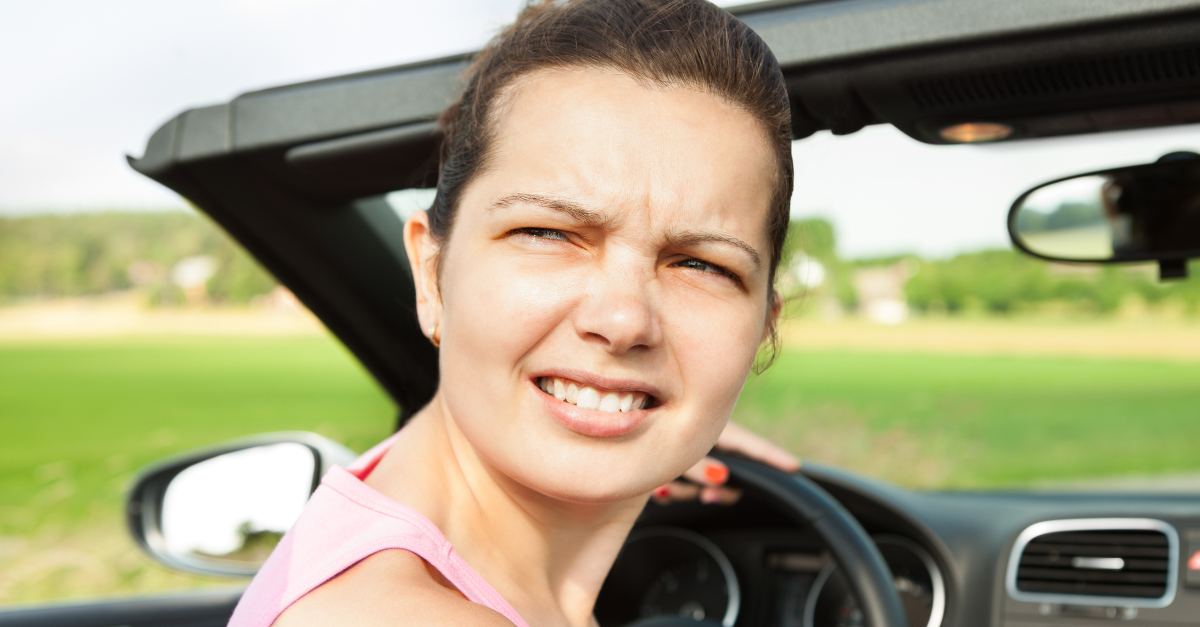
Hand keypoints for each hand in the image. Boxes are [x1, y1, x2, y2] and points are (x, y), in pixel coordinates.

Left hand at [652, 422, 799, 505]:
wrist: (606, 424)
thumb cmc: (638, 425)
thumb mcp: (671, 447)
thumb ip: (698, 465)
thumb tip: (722, 478)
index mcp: (708, 425)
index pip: (749, 443)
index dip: (772, 457)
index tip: (791, 467)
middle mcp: (699, 435)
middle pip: (727, 470)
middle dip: (718, 489)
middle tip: (708, 496)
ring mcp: (683, 447)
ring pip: (701, 481)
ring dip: (688, 491)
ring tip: (667, 489)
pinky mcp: (667, 458)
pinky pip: (681, 482)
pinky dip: (674, 490)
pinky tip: (659, 490)